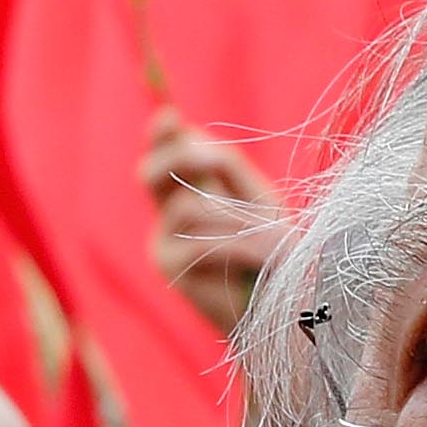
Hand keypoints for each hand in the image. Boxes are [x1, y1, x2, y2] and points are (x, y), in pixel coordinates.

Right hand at [143, 116, 284, 335]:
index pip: (165, 154)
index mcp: (187, 191)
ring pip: (186, 206)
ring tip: (274, 234)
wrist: (274, 309)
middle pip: (152, 173)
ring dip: (234, 215)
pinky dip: (238, 244)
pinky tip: (264, 255)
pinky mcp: (170, 266)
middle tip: (209, 155)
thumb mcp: (257, 200)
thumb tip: (196, 139)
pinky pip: (199, 241)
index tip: (170, 117)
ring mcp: (162, 241)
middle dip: (176, 156)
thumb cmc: (270, 251)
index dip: (162, 135)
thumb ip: (228, 168)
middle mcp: (166, 214)